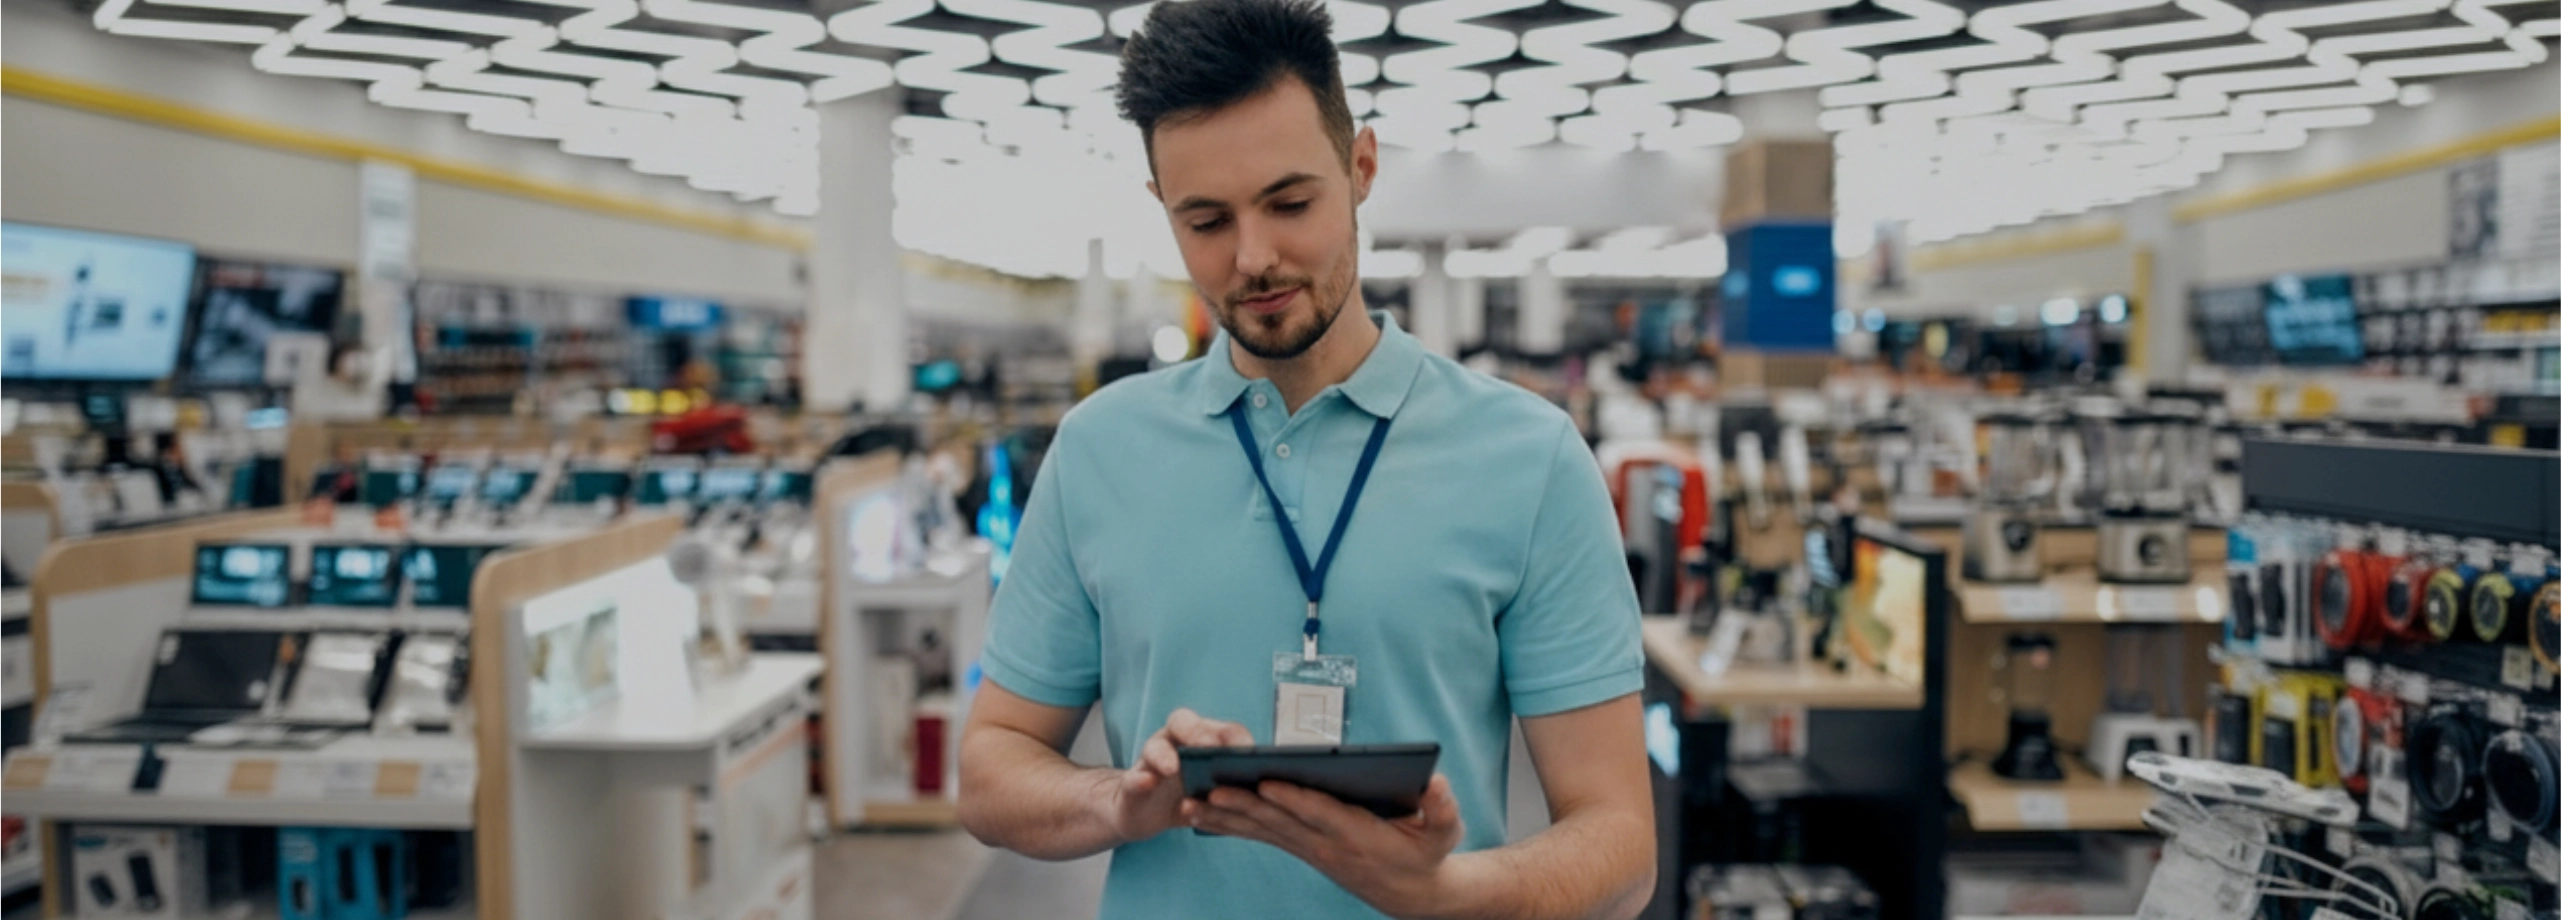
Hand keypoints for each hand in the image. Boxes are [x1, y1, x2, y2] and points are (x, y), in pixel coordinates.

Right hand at [1103, 708, 1255, 845]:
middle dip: (1197, 732)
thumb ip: (1235, 786)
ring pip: (1154, 747)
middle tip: (1209, 747)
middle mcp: (1174, 742)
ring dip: (1164, 755)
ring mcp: (1150, 761)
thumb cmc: (1188, 796)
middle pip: (1183, 722)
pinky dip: (1139, 779)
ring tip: (1173, 768)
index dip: (1235, 738)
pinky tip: (1146, 782)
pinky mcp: (1131, 785)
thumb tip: (1272, 788)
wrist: (1145, 813)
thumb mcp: (1214, 792)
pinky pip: (1133, 778)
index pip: (1221, 729)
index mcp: (1201, 740)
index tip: (1250, 753)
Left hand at [1183, 774, 1465, 918]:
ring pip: (1262, 830)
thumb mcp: (1445, 833)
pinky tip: (1203, 815)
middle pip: (1279, 821)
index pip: (1320, 813)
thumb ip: (1442, 809)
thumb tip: (1436, 783)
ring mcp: (1310, 849)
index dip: (1294, 799)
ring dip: (1226, 817)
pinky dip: (1232, 825)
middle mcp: (1326, 843)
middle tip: (1209, 789)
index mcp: (1357, 833)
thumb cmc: (1427, 854)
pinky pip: (1261, 835)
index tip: (1267, 783)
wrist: (1411, 894)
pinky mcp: (1302, 849)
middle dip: (1243, 805)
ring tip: (1190, 804)